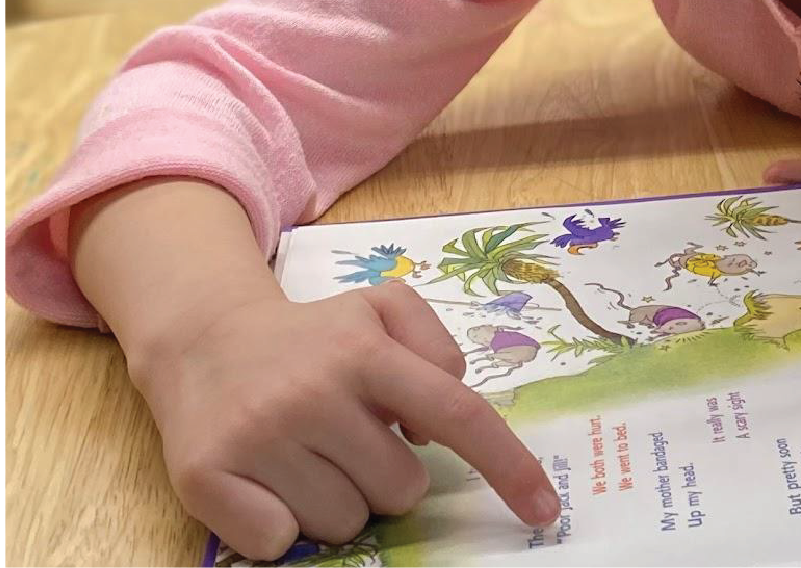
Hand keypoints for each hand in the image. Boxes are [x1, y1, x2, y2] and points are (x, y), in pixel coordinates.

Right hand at [129, 281, 557, 560]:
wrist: (202, 340)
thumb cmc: (312, 336)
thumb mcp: (381, 310)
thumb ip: (436, 347)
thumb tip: (442, 419)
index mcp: (364, 351)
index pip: (456, 413)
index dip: (507, 465)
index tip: (545, 509)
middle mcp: (312, 393)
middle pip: (401, 490)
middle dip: (385, 475)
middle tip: (348, 440)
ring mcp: (257, 438)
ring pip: (345, 523)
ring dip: (336, 499)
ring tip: (306, 454)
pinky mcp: (205, 480)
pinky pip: (280, 543)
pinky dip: (281, 522)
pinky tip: (267, 479)